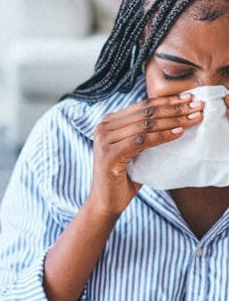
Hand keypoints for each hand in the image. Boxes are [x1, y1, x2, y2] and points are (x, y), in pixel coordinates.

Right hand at [90, 93, 202, 215]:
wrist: (105, 202)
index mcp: (108, 122)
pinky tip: (178, 133)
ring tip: (193, 119)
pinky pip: (142, 140)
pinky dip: (162, 136)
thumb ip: (143, 133)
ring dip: (173, 120)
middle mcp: (103, 127)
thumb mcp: (133, 149)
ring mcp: (104, 140)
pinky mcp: (110, 154)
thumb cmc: (123, 177)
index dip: (167, 100)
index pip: (142, 105)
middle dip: (174, 108)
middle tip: (197, 106)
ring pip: (145, 125)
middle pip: (146, 112)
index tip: (189, 98)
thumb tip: (174, 116)